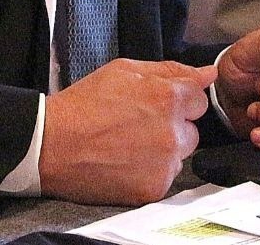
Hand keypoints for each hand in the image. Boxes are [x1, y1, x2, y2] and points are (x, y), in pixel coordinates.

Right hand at [39, 58, 215, 204]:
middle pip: (192, 129)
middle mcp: (173, 132)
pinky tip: (125, 162)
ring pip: (180, 154)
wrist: (53, 144)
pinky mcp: (154, 188)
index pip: (199, 98)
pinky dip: (150, 171)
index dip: (176, 99)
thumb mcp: (124, 70)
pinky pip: (165, 177)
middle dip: (173, 125)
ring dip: (163, 149)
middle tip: (138, 124)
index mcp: (168, 97)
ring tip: (128, 144)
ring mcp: (165, 163)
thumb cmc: (84, 104)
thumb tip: (206, 73)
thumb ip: (170, 70)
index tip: (155, 104)